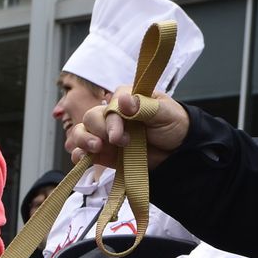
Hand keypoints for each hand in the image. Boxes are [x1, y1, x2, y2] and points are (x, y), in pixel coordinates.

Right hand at [73, 88, 191, 165]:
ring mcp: (106, 134)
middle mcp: (113, 115)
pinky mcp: (103, 152)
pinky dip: (79, 155)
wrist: (178, 152)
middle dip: (100, 131)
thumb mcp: (165, 113)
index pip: (110, 105)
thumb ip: (144, 106)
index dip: (111, 119)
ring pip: (82, 131)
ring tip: (95, 148)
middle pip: (92, 117)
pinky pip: (83, 152)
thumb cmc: (174, 125)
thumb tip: (122, 100)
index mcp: (127, 99)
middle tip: (119, 142)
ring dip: (83, 140)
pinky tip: (83, 159)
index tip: (119, 135)